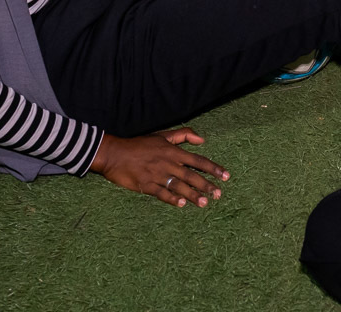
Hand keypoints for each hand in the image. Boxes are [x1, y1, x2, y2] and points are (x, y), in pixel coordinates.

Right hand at [90, 129, 229, 207]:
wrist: (114, 153)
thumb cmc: (140, 144)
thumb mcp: (162, 135)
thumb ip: (183, 135)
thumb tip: (202, 140)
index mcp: (173, 152)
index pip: (198, 160)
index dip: (213, 168)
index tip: (226, 176)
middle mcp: (168, 163)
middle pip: (191, 175)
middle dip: (206, 185)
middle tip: (218, 194)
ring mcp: (156, 175)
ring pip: (178, 186)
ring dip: (192, 195)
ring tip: (204, 203)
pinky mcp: (145, 185)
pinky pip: (161, 193)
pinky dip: (171, 198)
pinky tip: (181, 204)